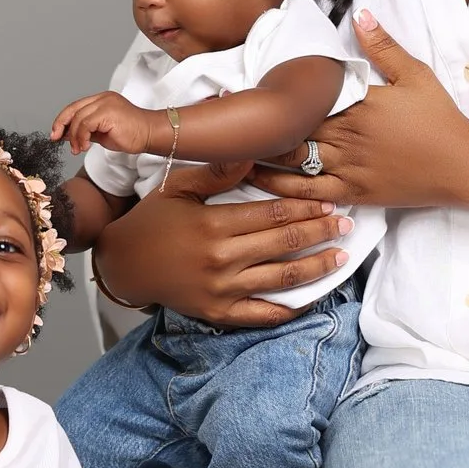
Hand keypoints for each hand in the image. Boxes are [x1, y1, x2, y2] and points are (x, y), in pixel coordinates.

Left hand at [52, 91, 170, 156]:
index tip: (55, 133)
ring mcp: (105, 103)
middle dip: (61, 125)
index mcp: (101, 100)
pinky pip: (85, 124)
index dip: (62, 120)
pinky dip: (81, 137)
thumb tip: (67, 136)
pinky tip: (85, 146)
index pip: (75, 107)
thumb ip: (85, 132)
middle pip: (73, 109)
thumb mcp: (102, 134)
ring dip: (74, 137)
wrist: (150, 134)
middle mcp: (102, 98)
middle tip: (56, 139)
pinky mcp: (108, 112)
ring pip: (78, 118)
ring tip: (78, 149)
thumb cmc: (131, 134)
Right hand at [93, 184, 352, 325]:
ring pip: (281, 279)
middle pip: (283, 244)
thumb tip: (250, 152)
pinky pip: (262, 315)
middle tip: (345, 224)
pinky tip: (312, 298)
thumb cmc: (151, 222)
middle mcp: (220, 259)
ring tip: (340, 257)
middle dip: (319, 233)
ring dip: (316, 267)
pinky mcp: (218, 313)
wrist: (123, 265)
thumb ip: (216, 173)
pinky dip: (290, 309)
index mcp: (213, 225)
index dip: (305, 208)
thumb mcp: (177, 188)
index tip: (328, 201)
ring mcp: (221, 289)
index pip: (271, 215)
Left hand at [252, 11, 468, 212]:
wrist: (463, 165)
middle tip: (227, 112)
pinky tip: (257, 180)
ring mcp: (348, 166)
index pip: (307, 95)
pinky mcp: (353, 192)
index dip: (276, 91)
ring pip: (293, 159)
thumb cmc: (440, 119)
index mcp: (358, 104)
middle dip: (261, 120)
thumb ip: (384, 46)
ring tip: (232, 144)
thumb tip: (360, 13)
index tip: (249, 85)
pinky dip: (280, 188)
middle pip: (292, 126)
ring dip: (261, 152)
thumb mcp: (416, 75)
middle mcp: (347, 135)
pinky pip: (309, 192)